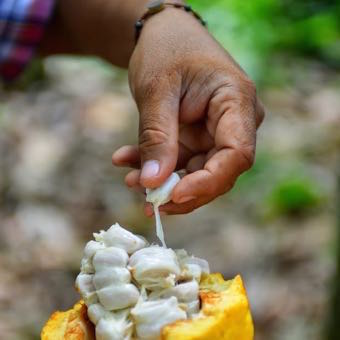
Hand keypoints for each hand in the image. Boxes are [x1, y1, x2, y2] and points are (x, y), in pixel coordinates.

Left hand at [112, 7, 264, 214]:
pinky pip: (181, 161)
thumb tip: (153, 184)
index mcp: (237, 102)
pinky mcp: (199, 137)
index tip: (173, 195)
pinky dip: (155, 165)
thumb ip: (157, 137)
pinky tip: (127, 160)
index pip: (237, 154)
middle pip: (218, 171)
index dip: (208, 182)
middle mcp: (235, 122)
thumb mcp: (156, 91)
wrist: (162, 35)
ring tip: (130, 179)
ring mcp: (217, 132)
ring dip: (163, 180)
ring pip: (197, 172)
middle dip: (182, 190)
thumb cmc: (165, 50)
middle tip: (148, 202)